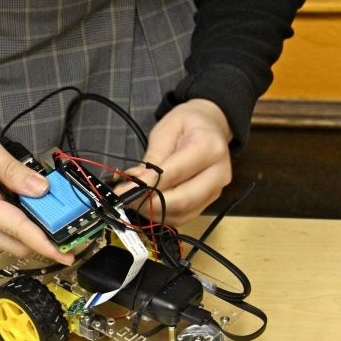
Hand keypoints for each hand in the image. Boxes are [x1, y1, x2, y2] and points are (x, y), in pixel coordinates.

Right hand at [0, 100, 73, 264]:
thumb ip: (12, 169)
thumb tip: (41, 190)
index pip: (18, 230)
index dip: (45, 245)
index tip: (66, 255)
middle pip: (15, 243)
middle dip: (42, 238)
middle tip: (65, 219)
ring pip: (8, 236)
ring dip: (30, 228)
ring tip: (51, 206)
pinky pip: (0, 224)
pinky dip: (19, 218)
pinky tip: (29, 198)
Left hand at [116, 99, 232, 225]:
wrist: (211, 127)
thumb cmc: (186, 123)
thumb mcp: (165, 132)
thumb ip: (152, 160)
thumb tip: (134, 184)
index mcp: (209, 147)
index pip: (175, 173)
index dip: (147, 186)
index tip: (122, 192)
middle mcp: (219, 173)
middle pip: (183, 200)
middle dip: (149, 204)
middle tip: (125, 199)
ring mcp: (216, 190)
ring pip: (183, 213)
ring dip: (153, 212)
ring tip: (133, 200)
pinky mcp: (209, 201)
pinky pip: (184, 217)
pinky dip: (162, 215)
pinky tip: (147, 205)